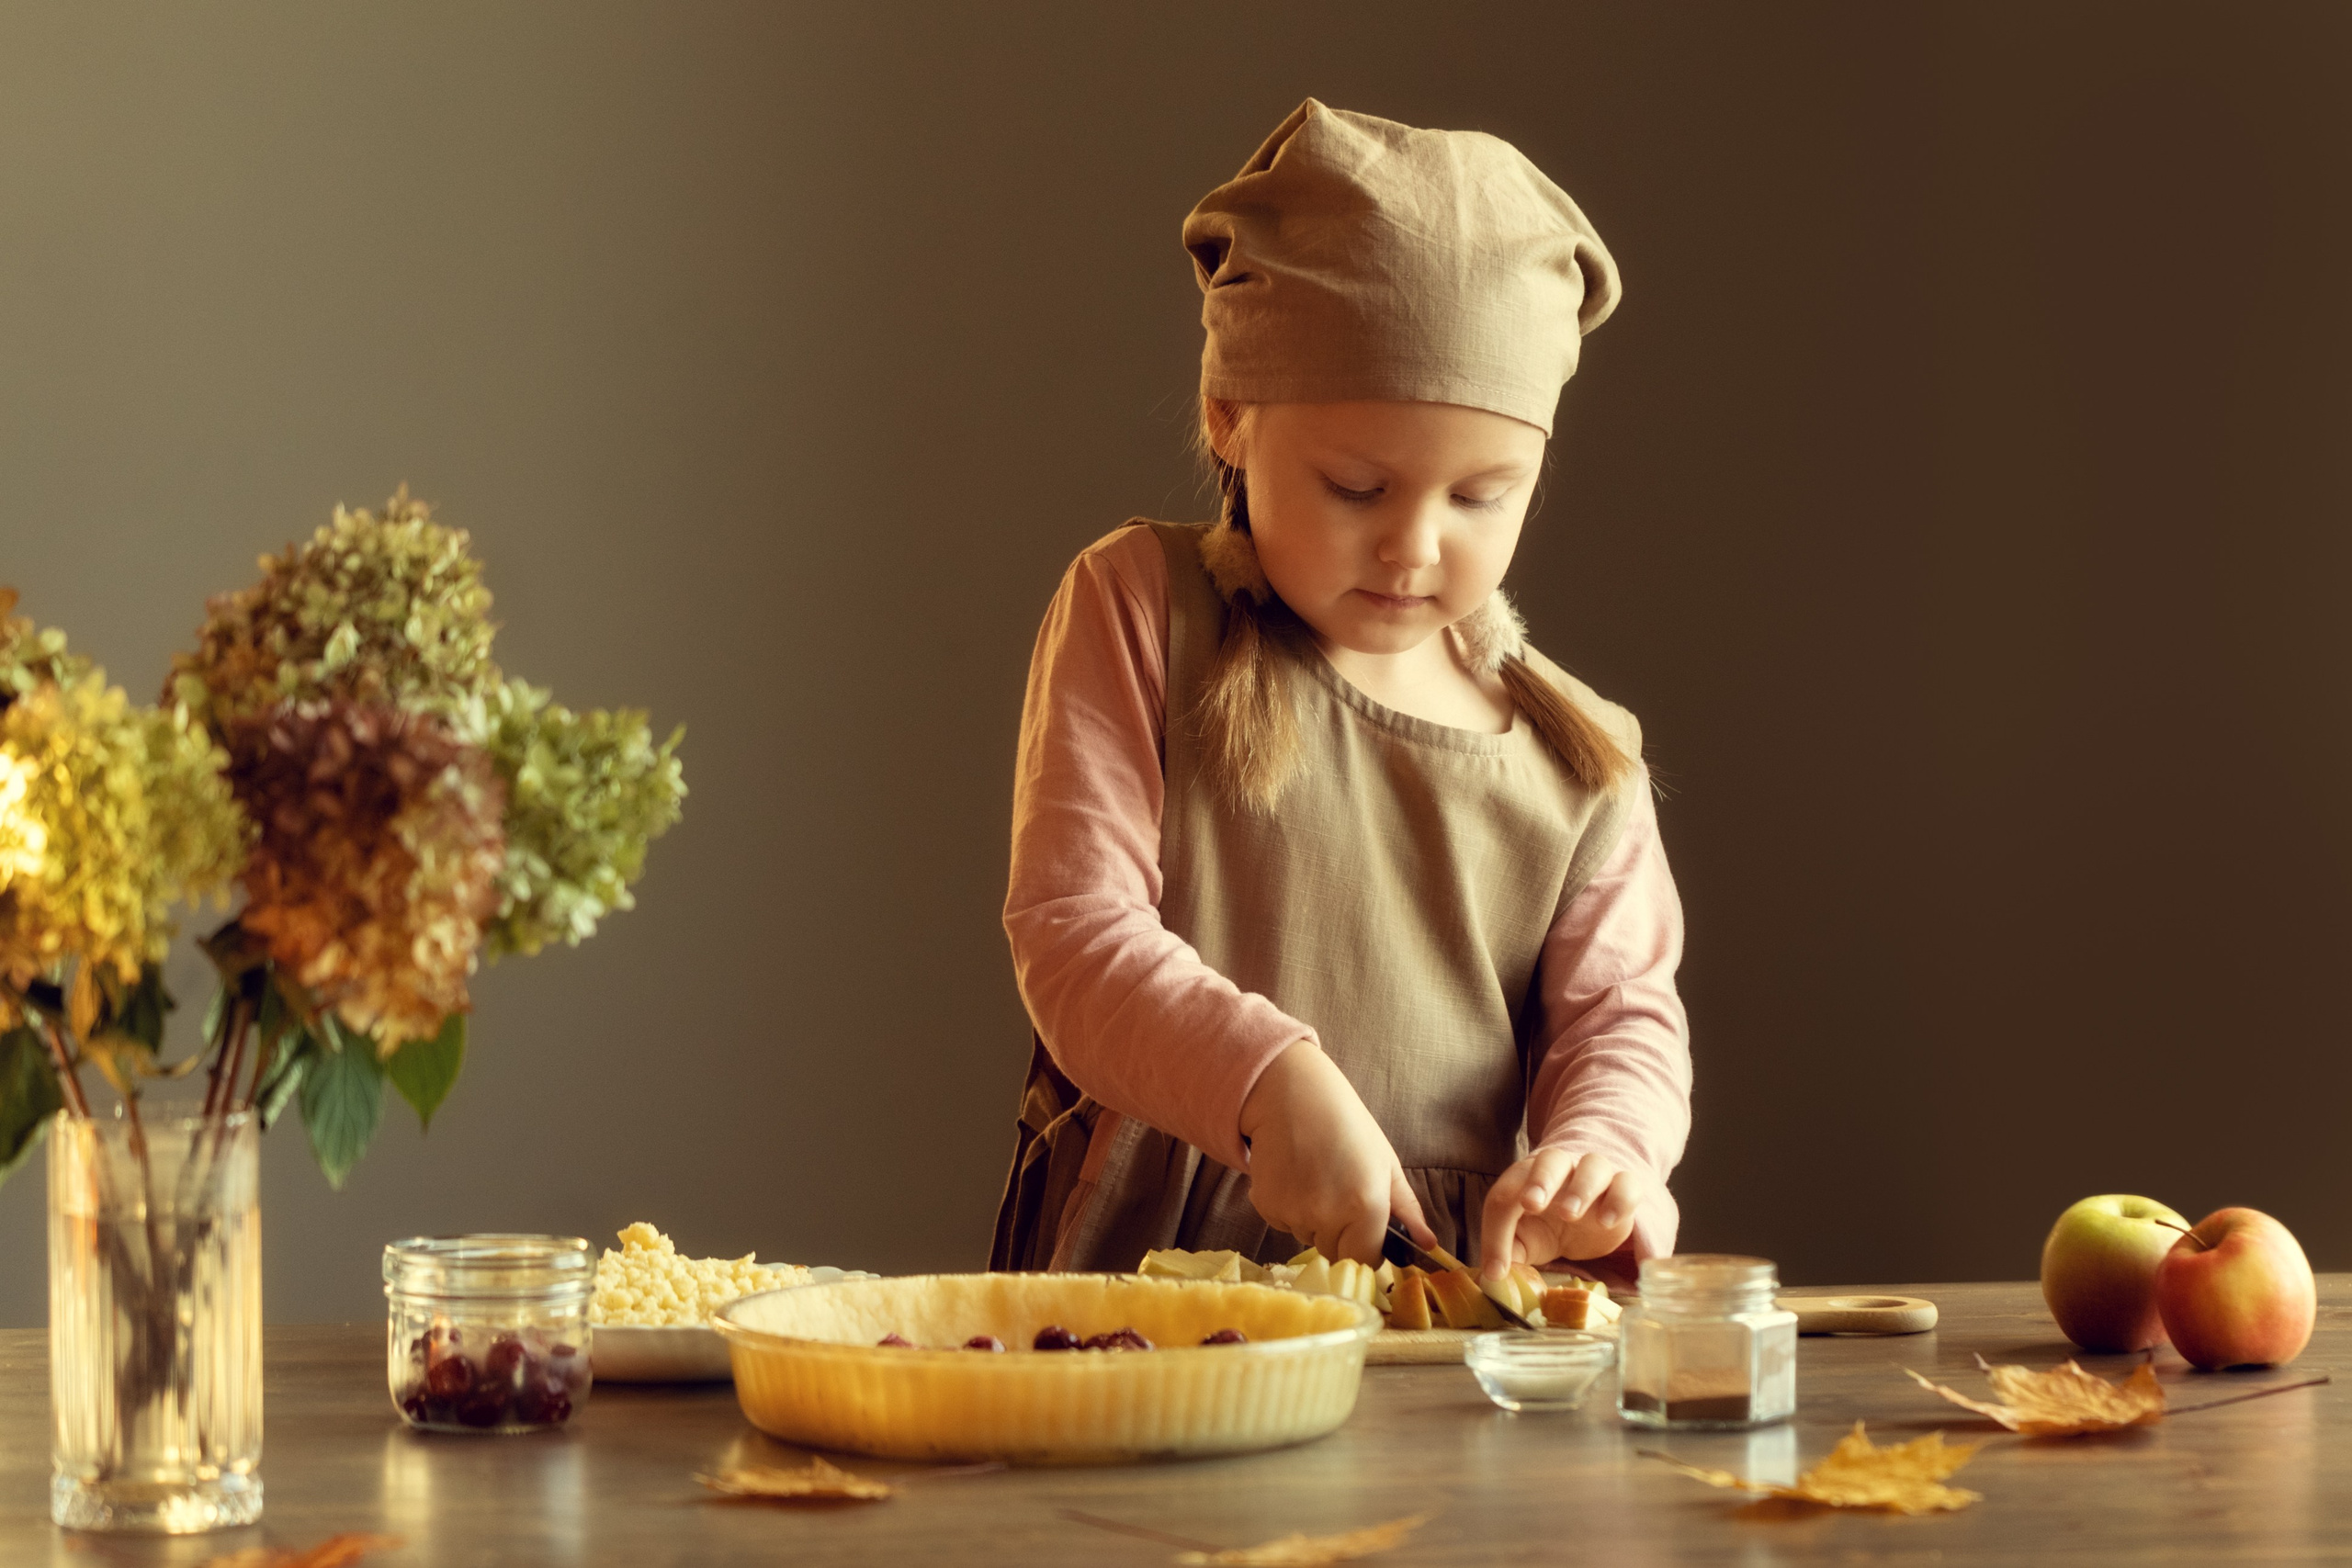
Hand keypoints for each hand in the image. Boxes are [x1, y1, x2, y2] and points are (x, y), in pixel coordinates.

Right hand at [1239, 1040, 1434, 1265]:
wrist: (1290, 1093)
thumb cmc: (1346, 1123)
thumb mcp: (1384, 1161)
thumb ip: (1406, 1209)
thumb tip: (1429, 1245)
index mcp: (1366, 1205)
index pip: (1367, 1260)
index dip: (1368, 1249)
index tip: (1366, 1232)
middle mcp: (1329, 1215)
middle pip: (1336, 1252)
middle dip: (1340, 1235)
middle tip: (1338, 1193)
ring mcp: (1294, 1213)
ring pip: (1309, 1238)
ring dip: (1314, 1222)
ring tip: (1314, 1179)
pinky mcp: (1265, 1207)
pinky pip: (1283, 1225)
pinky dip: (1288, 1210)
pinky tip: (1293, 1177)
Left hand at [1479, 1148, 1646, 1280]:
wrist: (1590, 1217)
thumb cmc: (1547, 1225)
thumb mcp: (1524, 1241)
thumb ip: (1508, 1252)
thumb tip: (1492, 1275)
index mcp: (1525, 1179)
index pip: (1505, 1195)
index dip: (1496, 1232)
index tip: (1497, 1268)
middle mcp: (1560, 1169)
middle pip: (1551, 1159)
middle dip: (1540, 1180)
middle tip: (1531, 1203)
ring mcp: (1595, 1176)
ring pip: (1592, 1165)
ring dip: (1580, 1187)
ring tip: (1569, 1214)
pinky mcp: (1624, 1189)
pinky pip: (1627, 1183)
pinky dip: (1619, 1198)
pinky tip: (1606, 1221)